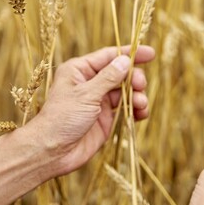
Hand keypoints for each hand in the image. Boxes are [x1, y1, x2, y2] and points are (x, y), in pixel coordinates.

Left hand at [29, 45, 154, 175]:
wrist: (53, 151)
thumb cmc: (62, 118)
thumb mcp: (86, 94)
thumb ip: (108, 77)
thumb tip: (125, 60)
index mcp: (80, 70)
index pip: (108, 56)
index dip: (129, 53)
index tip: (150, 53)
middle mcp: (90, 83)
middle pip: (120, 73)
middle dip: (134, 78)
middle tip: (140, 85)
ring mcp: (98, 101)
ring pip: (125, 91)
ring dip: (137, 95)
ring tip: (141, 104)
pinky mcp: (105, 118)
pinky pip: (126, 109)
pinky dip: (136, 110)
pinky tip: (141, 114)